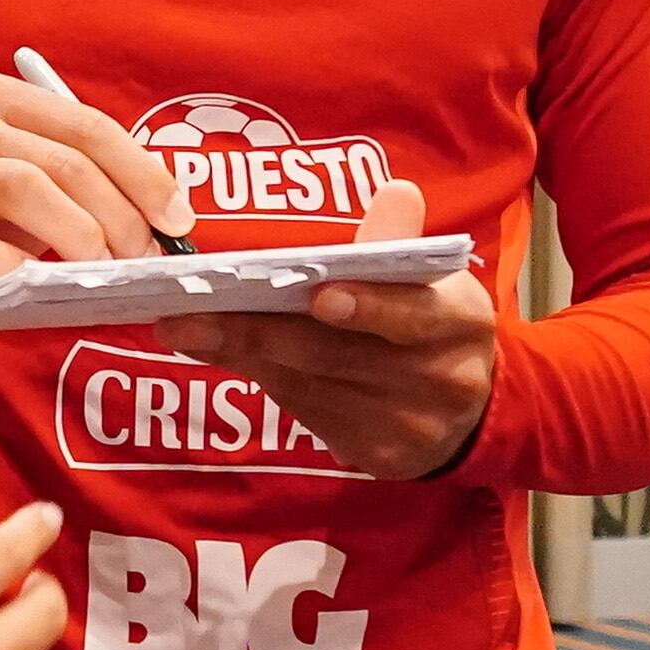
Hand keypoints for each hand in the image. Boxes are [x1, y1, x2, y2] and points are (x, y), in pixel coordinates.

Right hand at [0, 71, 191, 317]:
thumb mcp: (4, 170)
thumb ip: (67, 179)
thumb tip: (151, 220)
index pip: (86, 125)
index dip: (142, 172)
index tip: (177, 217)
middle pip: (63, 160)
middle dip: (120, 215)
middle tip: (144, 260)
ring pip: (24, 190)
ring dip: (79, 237)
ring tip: (103, 274)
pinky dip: (18, 272)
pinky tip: (38, 289)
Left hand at [153, 180, 493, 480]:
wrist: (465, 409)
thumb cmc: (428, 323)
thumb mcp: (427, 279)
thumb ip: (398, 242)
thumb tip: (397, 193)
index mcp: (460, 322)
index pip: (414, 314)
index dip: (368, 305)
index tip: (316, 293)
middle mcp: (443, 380)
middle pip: (341, 356)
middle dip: (261, 331)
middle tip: (193, 312)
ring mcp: (411, 426)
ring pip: (312, 386)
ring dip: (243, 355)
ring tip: (184, 327)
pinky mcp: (379, 457)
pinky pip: (309, 414)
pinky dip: (262, 379)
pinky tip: (218, 353)